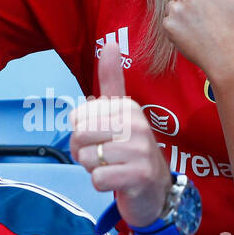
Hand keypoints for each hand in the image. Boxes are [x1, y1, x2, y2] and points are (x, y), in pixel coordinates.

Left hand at [70, 39, 171, 228]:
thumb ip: (112, 81)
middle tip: (105, 157)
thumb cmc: (130, 151)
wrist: (155, 191)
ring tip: (114, 168)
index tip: (102, 139)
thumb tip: (111, 42)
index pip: (78, 117)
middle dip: (84, 152)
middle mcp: (136, 124)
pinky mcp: (139, 176)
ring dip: (94, 168)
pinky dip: (101, 184)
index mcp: (128, 107)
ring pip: (87, 158)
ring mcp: (140, 151)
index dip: (81, 133)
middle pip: (80, 136)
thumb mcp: (121, 113)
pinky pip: (97, 179)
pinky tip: (118, 182)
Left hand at [163, 0, 233, 79]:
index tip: (202, 5)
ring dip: (180, 16)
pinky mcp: (168, 26)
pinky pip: (167, 23)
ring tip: (197, 29)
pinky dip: (175, 30)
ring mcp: (175, 11)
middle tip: (203, 21)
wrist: (226, 56)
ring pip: (171, 8)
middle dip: (187, 5)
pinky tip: (190, 36)